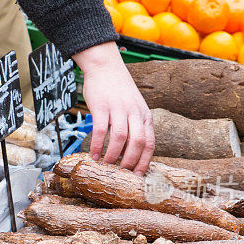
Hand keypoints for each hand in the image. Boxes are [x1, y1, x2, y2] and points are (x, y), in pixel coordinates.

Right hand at [73, 42, 154, 175]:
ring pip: (120, 138)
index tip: (137, 176)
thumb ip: (135, 126)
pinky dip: (97, 145)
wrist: (106, 67)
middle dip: (129, 162)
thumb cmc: (118, 90)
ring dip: (113, 155)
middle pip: (137, 143)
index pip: (150, 143)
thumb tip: (131, 151)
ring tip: (106, 165)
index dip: (144, 162)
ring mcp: (118, 109)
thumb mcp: (134, 107)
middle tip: (121, 173)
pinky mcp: (102, 106)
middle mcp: (135, 113)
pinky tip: (93, 154)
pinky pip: (100, 130)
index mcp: (144, 116)